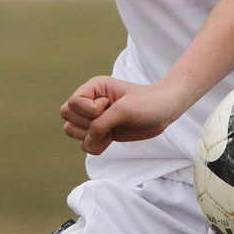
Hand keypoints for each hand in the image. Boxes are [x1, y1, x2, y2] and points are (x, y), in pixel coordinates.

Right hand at [61, 76, 183, 154]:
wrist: (165, 111)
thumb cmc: (148, 102)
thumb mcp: (124, 110)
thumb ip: (101, 124)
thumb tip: (87, 141)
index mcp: (93, 88)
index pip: (72, 104)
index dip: (88, 111)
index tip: (108, 106)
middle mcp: (90, 102)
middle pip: (67, 119)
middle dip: (87, 125)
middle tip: (110, 120)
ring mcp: (94, 118)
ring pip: (72, 132)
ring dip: (91, 137)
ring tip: (110, 131)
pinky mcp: (101, 132)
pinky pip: (85, 145)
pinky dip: (96, 146)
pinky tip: (111, 139)